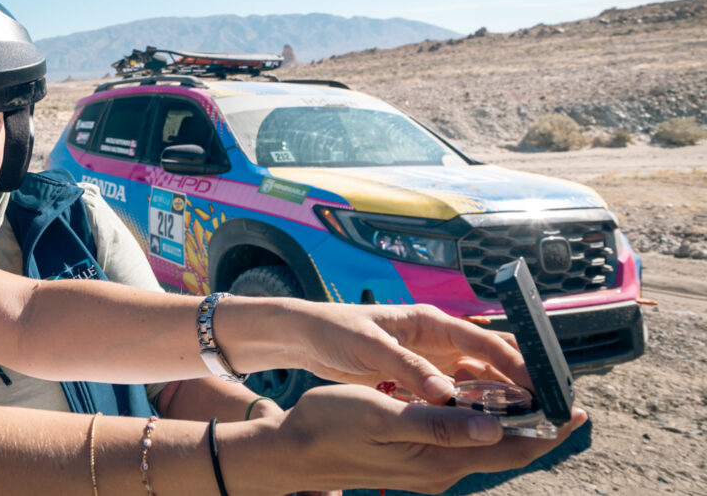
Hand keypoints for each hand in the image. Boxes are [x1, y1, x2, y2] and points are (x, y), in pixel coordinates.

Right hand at [233, 384, 585, 494]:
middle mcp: (440, 471)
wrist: (292, 450)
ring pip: (483, 446)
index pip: (510, 448)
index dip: (547, 430)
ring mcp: (426, 470)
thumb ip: (440, 424)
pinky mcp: (413, 463)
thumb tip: (494, 426)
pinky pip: (460, 444)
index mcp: (439, 461)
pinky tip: (477, 407)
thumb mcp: (385, 417)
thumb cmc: (332, 426)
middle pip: (503, 450)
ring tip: (529, 398)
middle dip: (536, 426)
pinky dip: (479, 424)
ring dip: (509, 424)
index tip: (576, 410)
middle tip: (561, 399)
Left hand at [283, 301, 528, 403]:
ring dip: (500, 399)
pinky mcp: (421, 377)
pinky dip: (473, 408)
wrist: (308, 336)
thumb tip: (445, 393)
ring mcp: (431, 359)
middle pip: (492, 359)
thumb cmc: (336, 331)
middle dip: (520, 382)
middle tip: (546, 410)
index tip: (539, 389)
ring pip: (479, 379)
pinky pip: (457, 393)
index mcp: (431, 322)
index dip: (516, 364)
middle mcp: (438, 339)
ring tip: (525, 425)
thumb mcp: (369, 347)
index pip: (485, 341)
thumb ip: (405, 367)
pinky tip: (484, 428)